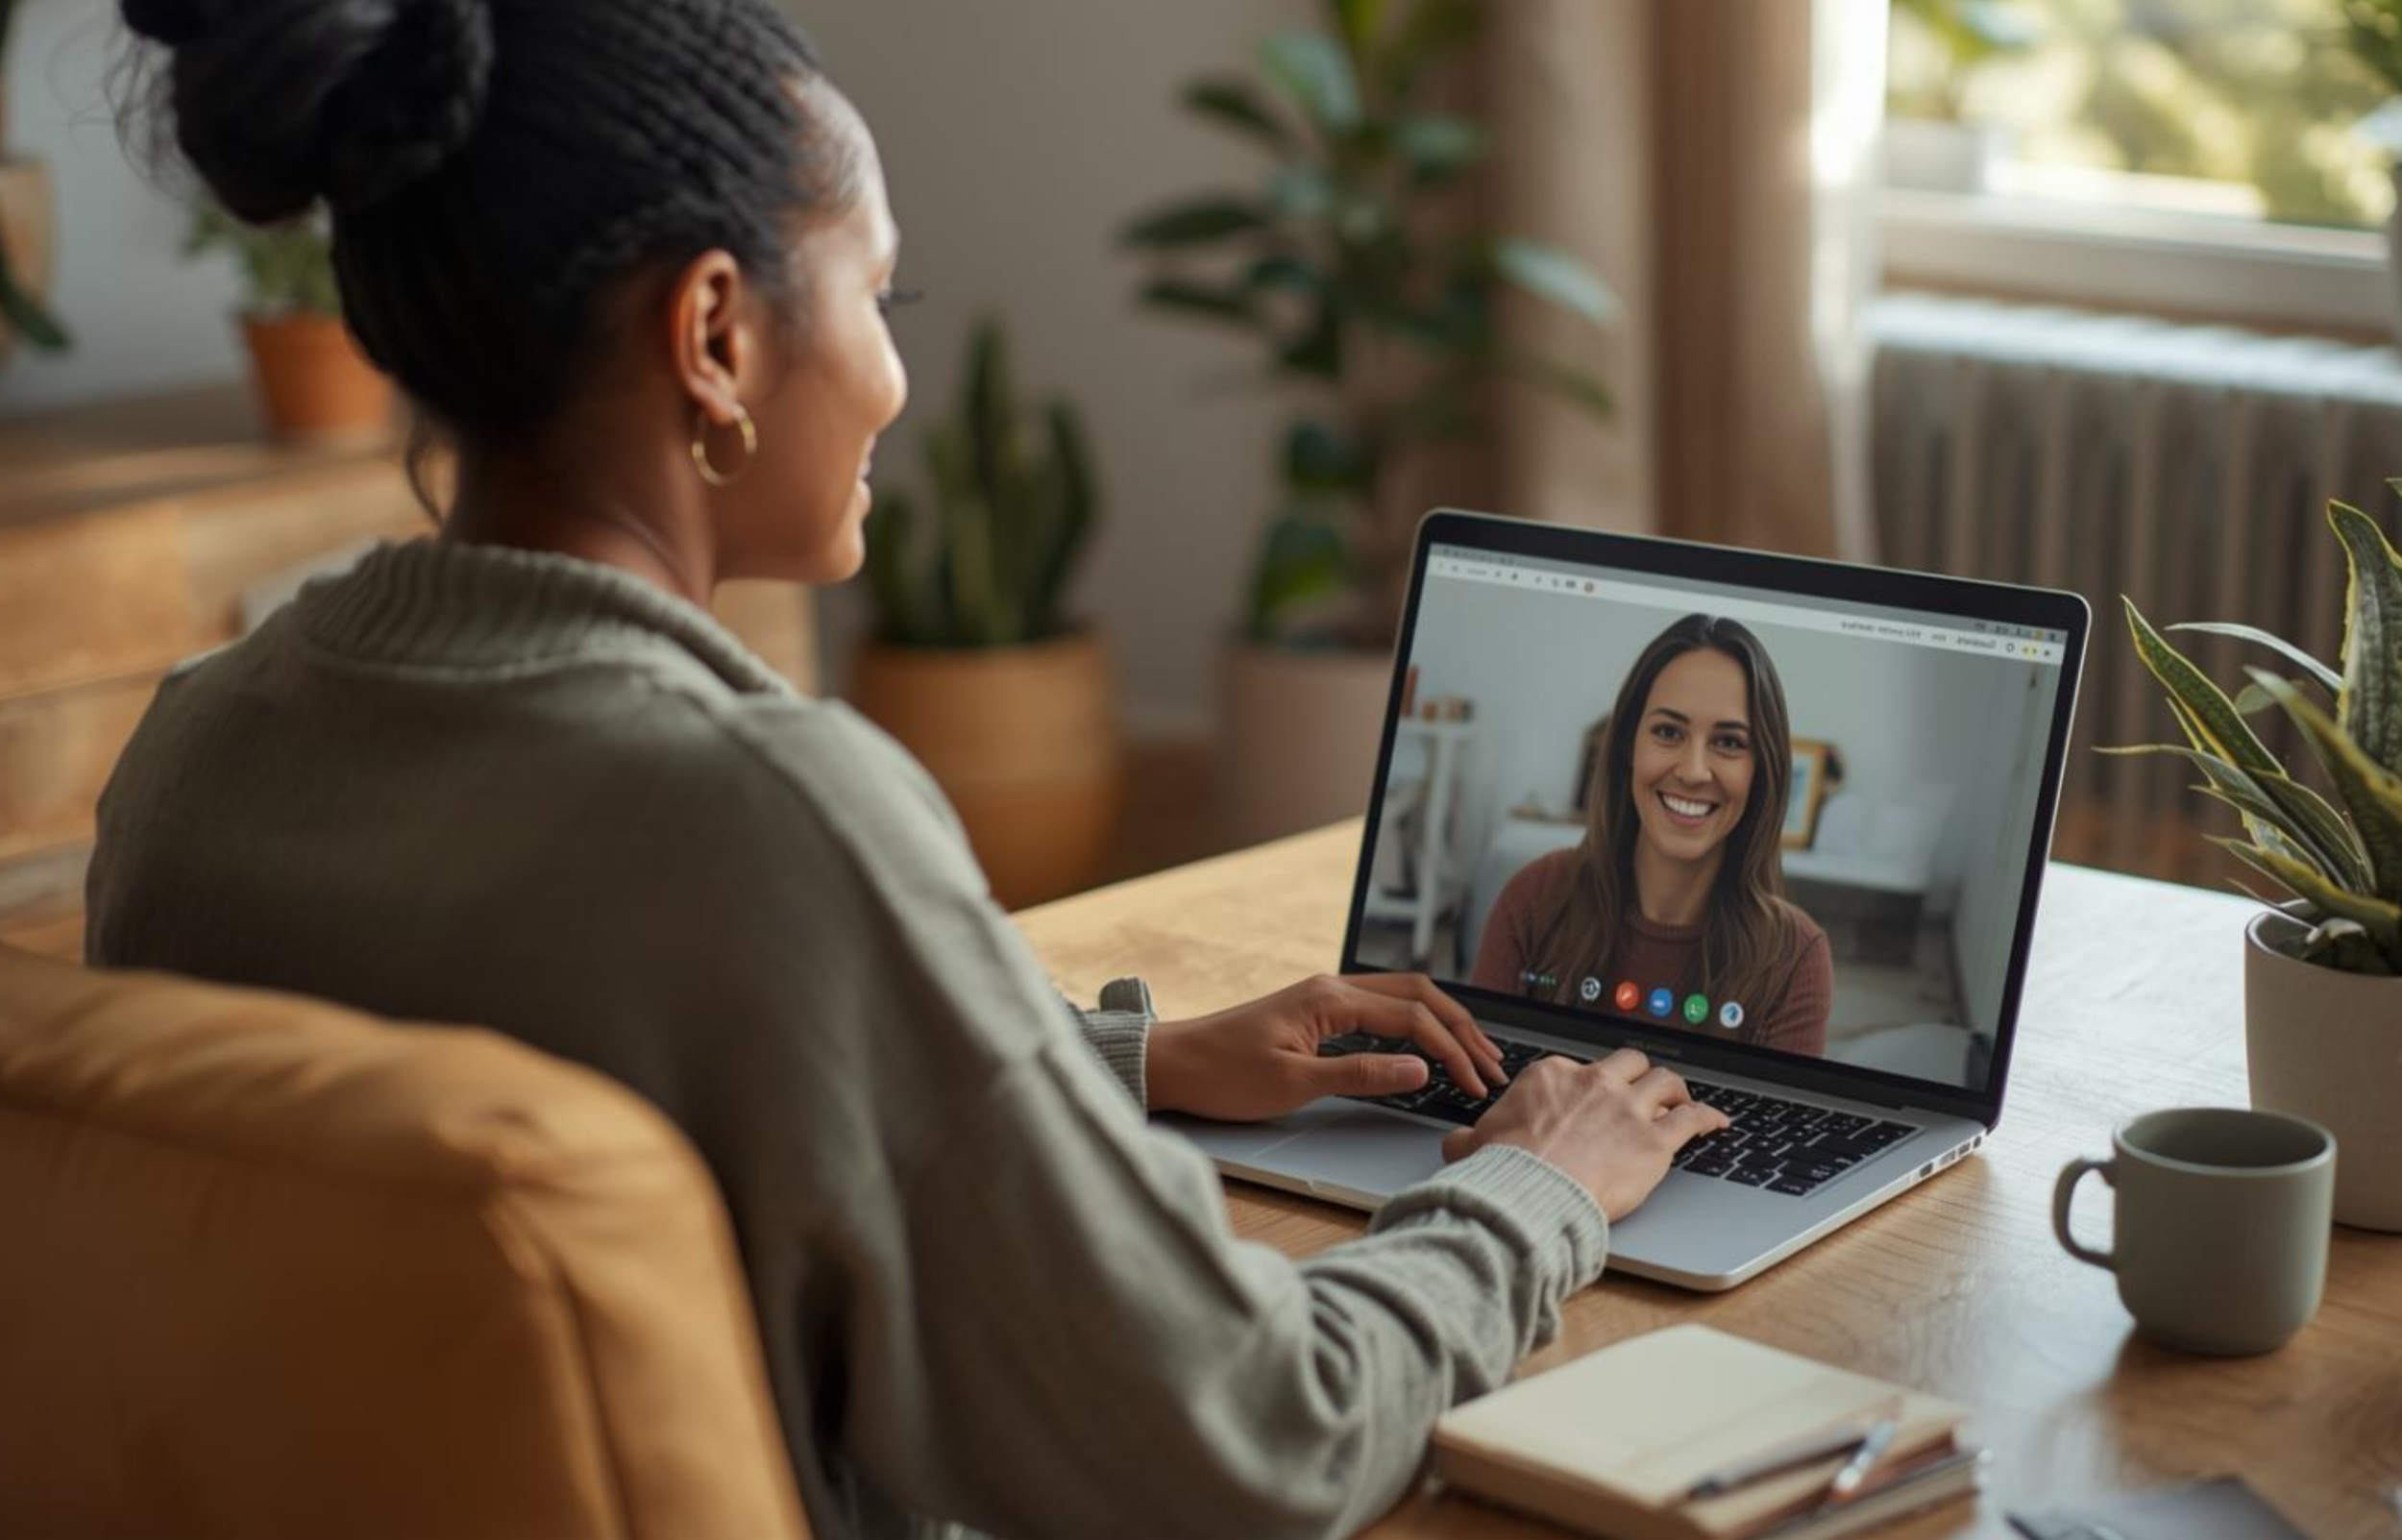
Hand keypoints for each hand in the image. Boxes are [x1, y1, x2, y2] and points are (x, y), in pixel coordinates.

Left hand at [1145, 973, 1509, 1122]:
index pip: (1413, 1018)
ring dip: (1442, 1024)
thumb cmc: (1221, 1075)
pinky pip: (1381, 1009)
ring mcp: (1324, 997)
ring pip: (1402, 998)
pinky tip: (1427, 1045)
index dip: (1453, 1051)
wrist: (1172, 1064)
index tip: (1477, 1085)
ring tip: (1474, 1054)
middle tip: (1493, 1065)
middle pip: (1418, 995)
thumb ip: (1361, 1075)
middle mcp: (1331, 987)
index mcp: (1329, 998)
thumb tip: (1420, 1069)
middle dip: (1462, 1029)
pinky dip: (1415, 1025)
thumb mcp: (1293, 1084)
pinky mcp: (1316, 1012)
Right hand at [1440, 1047, 1729, 1219]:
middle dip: (1638, 1074)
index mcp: (1551, 1076)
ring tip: (1682, 1098)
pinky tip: (1717, 1123)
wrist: (1531, 1192)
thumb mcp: (1472, 1146)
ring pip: (1666, 1082)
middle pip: (1629, 1063)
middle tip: (1643, 1088)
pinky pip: (1693, 1119)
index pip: (1577, 1069)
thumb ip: (1468, 1140)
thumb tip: (1456, 1144)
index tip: (1589, 1100)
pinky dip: (1709, 1118)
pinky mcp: (1655, 1141)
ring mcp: (1628, 1109)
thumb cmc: (1502, 1171)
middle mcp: (1594, 1082)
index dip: (1587, 1086)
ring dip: (1676, 1090)